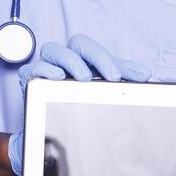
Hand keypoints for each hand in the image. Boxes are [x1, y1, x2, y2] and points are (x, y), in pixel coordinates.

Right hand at [7, 34, 150, 175]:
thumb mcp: (102, 91)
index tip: (121, 77)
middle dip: (96, 56)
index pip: (95, 49)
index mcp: (82, 59)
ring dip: (70, 61)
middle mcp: (64, 60)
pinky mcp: (29, 81)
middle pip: (77, 42)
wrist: (51, 132)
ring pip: (52, 49)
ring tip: (83, 77)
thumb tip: (145, 75)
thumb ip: (122, 81)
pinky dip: (44, 69)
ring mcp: (45, 68)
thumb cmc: (77, 104)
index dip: (108, 58)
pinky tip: (57, 77)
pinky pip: (31, 68)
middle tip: (110, 77)